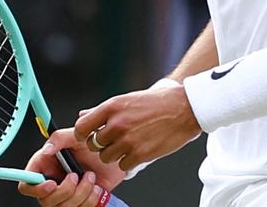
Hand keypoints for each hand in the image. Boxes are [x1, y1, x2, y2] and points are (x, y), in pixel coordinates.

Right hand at [16, 129, 124, 205]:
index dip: (36, 188)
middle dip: (65, 190)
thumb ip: (58, 138)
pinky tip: (95, 187)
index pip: (27, 183)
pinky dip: (90, 199)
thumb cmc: (93, 145)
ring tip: (90, 177)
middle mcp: (53, 182)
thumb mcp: (76, 136)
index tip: (51, 183)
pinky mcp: (79, 203)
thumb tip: (45, 150)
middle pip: (45, 201)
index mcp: (45, 166)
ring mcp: (65, 195)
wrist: (114, 157)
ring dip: (81, 193)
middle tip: (76, 176)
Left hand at [74, 85, 200, 171]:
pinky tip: (138, 150)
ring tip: (127, 144)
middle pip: (94, 145)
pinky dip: (128, 161)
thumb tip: (82, 115)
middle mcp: (117, 123)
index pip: (82, 127)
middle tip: (114, 140)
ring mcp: (128, 140)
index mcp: (112, 107)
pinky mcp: (141, 154)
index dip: (82, 134)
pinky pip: (123, 165)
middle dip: (101, 144)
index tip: (87, 136)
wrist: (184, 108)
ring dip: (115, 154)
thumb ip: (102, 110)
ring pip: (106, 157)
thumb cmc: (156, 102)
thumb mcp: (126, 100)